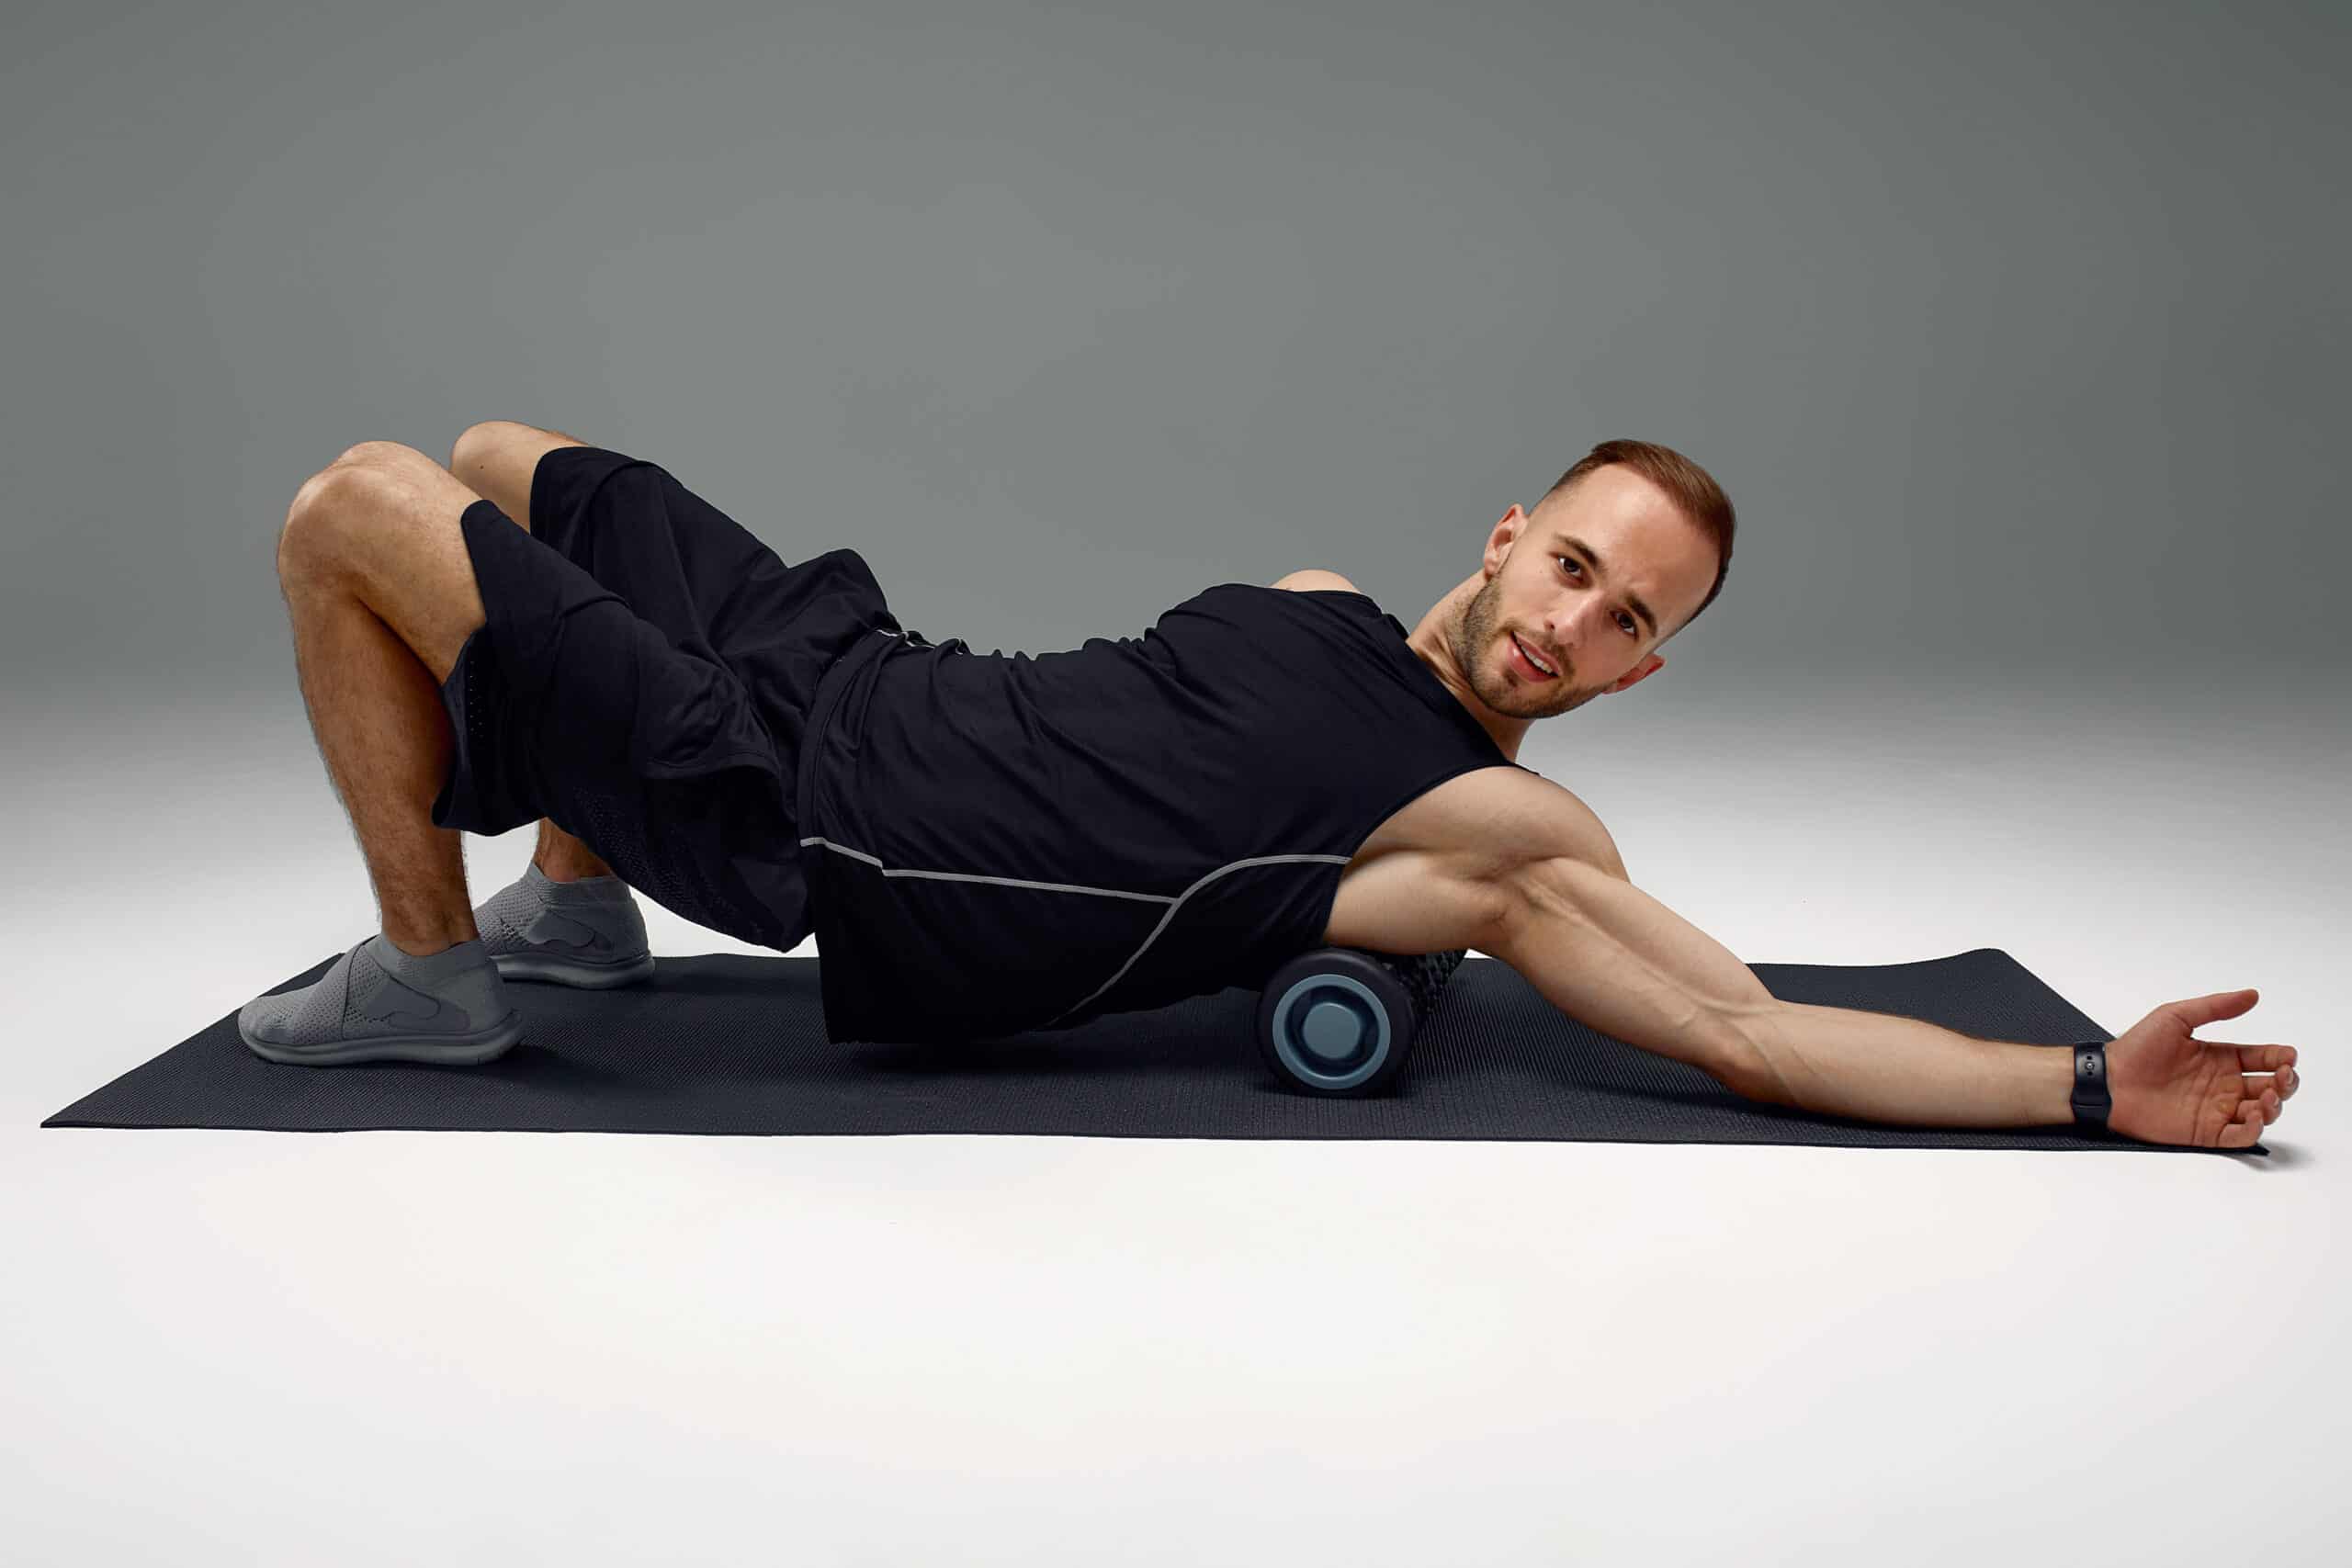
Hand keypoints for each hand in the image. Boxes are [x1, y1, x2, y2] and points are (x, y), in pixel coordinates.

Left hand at [2106, 988, 2299, 1148]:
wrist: (2108, 1081)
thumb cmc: (2135, 1049)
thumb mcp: (2175, 1018)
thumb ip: (2215, 1007)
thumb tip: (2250, 995)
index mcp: (2219, 1057)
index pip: (2262, 1058)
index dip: (2280, 1057)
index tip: (2287, 1055)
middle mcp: (2222, 1084)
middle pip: (2270, 1086)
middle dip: (2286, 1081)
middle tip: (2284, 1075)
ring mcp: (2216, 1108)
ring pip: (2262, 1112)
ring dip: (2275, 1105)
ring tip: (2269, 1095)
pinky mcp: (2206, 1131)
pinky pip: (2239, 1136)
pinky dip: (2254, 1129)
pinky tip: (2255, 1115)